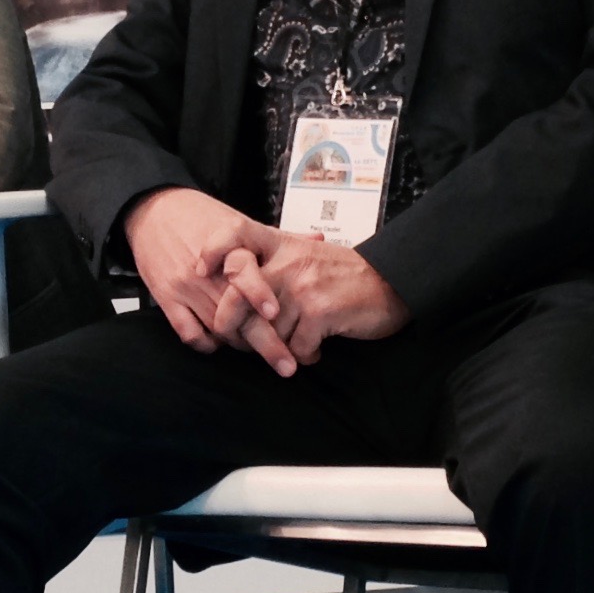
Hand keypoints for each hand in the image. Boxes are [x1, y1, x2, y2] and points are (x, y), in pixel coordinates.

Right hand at [122, 187, 287, 354]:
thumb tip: (317, 242)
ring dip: (240, 344)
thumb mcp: (238, 219)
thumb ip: (278, 236)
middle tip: (288, 365)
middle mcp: (208, 269)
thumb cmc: (200, 215)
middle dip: (267, 344)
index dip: (265, 299)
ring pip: (218, 328)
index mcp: (229, 245)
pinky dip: (207, 343)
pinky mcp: (166, 297)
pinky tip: (219, 342)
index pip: (248, 277)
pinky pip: (189, 332)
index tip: (284, 319)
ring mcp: (186, 285)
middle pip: (240, 314)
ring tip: (259, 351)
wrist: (154, 209)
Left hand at [211, 234, 410, 375]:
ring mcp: (302, 287)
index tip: (201, 272)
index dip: (211, 251)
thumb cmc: (343, 274)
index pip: (234, 236)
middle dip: (231, 328)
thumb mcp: (303, 255)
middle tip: (237, 343)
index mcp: (280, 243)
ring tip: (291, 349)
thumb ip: (271, 262)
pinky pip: (295, 347)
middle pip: (236, 297)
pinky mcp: (320, 312)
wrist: (392, 284)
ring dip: (278, 348)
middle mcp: (287, 262)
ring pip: (267, 330)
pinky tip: (315, 350)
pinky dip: (304, 356)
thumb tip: (229, 285)